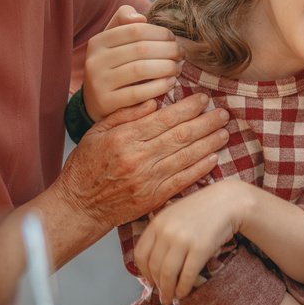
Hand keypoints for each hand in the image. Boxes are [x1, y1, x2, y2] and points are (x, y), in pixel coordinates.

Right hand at [55, 93, 230, 229]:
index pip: (164, 118)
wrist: (79, 206)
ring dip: (209, 143)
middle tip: (223, 113)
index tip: (203, 99)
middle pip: (181, 136)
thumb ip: (125, 115)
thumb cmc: (85, 166)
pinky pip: (183, 180)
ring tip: (225, 132)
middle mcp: (138, 158)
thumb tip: (153, 101)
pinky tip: (214, 157)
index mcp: (124, 138)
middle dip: (206, 122)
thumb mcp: (96, 132)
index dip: (188, 108)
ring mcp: (148, 180)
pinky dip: (201, 168)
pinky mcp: (154, 198)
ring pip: (186, 157)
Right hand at [85, 5, 181, 120]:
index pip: (136, 30)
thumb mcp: (114, 42)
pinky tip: (170, 83)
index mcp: (98, 41)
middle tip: (182, 55)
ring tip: (177, 68)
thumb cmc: (114, 67)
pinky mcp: (106, 102)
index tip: (174, 39)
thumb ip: (125, 22)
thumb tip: (141, 18)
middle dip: (168, 50)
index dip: (160, 33)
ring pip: (140, 70)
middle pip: (140, 49)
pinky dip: (158, 87)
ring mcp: (98, 82)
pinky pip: (138, 93)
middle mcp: (94, 60)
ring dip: (166, 68)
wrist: (96, 102)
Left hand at [133, 181, 244, 299]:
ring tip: (170, 298)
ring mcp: (183, 240)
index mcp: (157, 223)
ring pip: (168, 274)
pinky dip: (184, 287)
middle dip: (157, 285)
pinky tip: (183, 293)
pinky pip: (187, 274)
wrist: (228, 202)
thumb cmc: (201, 210)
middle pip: (154, 266)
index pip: (141, 254)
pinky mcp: (200, 248)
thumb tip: (153, 262)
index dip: (143, 272)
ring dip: (168, 290)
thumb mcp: (174, 215)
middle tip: (162, 295)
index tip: (150, 281)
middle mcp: (167, 231)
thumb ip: (161, 232)